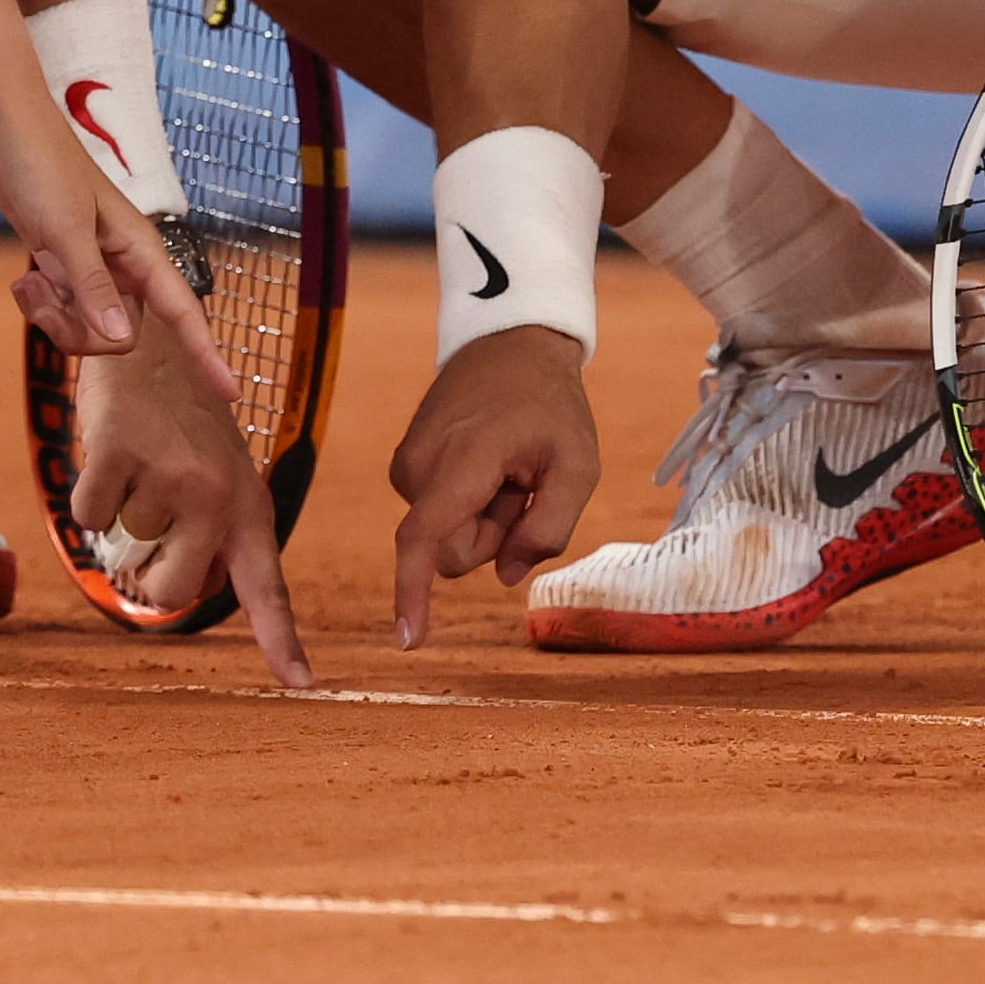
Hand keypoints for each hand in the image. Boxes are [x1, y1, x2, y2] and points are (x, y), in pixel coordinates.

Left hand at [0, 118, 235, 398]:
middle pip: (120, 335)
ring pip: (89, 328)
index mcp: (140, 252)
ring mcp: (95, 268)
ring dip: (54, 317)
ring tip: (31, 281)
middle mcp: (124, 264)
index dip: (207, 354)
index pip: (184, 313)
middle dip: (79, 332)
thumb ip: (93, 285)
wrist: (6, 131)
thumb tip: (124, 338)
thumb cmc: (42, 166)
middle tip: (45, 296)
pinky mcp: (67, 266)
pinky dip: (42, 304)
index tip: (231, 394)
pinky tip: (27, 279)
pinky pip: (65, 311)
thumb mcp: (64, 229)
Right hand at [71, 337, 311, 687]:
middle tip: (152, 524)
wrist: (153, 341)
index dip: (283, 641)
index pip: (267, 588)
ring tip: (141, 464)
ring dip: (120, 515)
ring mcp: (169, 474)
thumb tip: (174, 596)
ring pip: (123, 547)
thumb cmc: (184, 424)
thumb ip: (213, 537)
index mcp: (248, 508)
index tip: (303, 684)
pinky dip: (90, 494)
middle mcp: (217, 495)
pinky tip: (112, 453)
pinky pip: (89, 515)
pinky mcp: (121, 453)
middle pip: (171, 591)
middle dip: (149, 573)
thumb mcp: (220, 476)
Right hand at [385, 326, 598, 648]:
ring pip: (445, 535)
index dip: (413, 592)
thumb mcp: (578, 465)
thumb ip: (549, 529)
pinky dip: (469, 503)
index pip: (424, 538)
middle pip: (451, 552)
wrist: (510, 344)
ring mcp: (407, 463)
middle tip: (525, 485)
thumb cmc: (551, 407)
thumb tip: (504, 574)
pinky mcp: (406, 465)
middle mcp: (420, 465)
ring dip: (485, 516)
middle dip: (493, 537)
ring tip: (507, 468)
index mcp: (462, 462)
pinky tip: (490, 464)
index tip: (409, 639)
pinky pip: (438, 515)